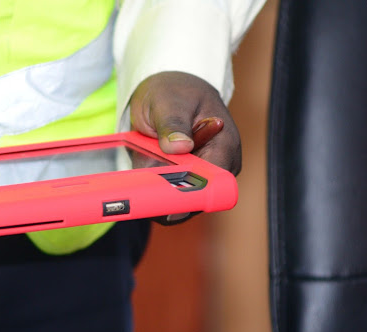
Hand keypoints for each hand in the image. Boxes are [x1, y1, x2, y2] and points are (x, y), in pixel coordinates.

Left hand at [129, 71, 240, 223]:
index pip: (215, 184)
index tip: (165, 195)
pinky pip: (167, 197)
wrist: (169, 92)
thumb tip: (180, 146)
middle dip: (166, 195)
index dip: (191, 194)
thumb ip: (173, 124)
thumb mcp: (169, 101)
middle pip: (195, 201)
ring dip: (155, 192)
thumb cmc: (175, 92)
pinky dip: (151, 189)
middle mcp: (218, 167)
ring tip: (142, 166)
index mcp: (224, 146)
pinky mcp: (184, 182)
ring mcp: (202, 177)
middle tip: (141, 181)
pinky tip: (143, 171)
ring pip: (178, 204)